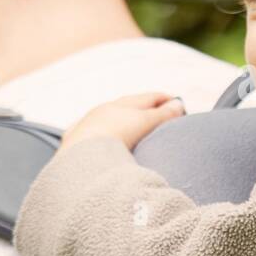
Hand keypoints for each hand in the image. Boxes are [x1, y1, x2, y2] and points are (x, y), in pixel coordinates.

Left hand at [60, 92, 185, 152]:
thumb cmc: (116, 136)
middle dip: (144, 107)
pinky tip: (101, 139)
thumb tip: (179, 104)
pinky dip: (102, 134)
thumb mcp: (145, 123)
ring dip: (122, 120)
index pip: (148, 98)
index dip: (164, 99)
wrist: (82, 157)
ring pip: (108, 119)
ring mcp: (88, 125)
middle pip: (128, 105)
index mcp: (122, 105)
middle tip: (158, 112)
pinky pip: (91, 133)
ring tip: (132, 127)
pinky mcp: (76, 143)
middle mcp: (103, 111)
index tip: (177, 103)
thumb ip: (163, 115)